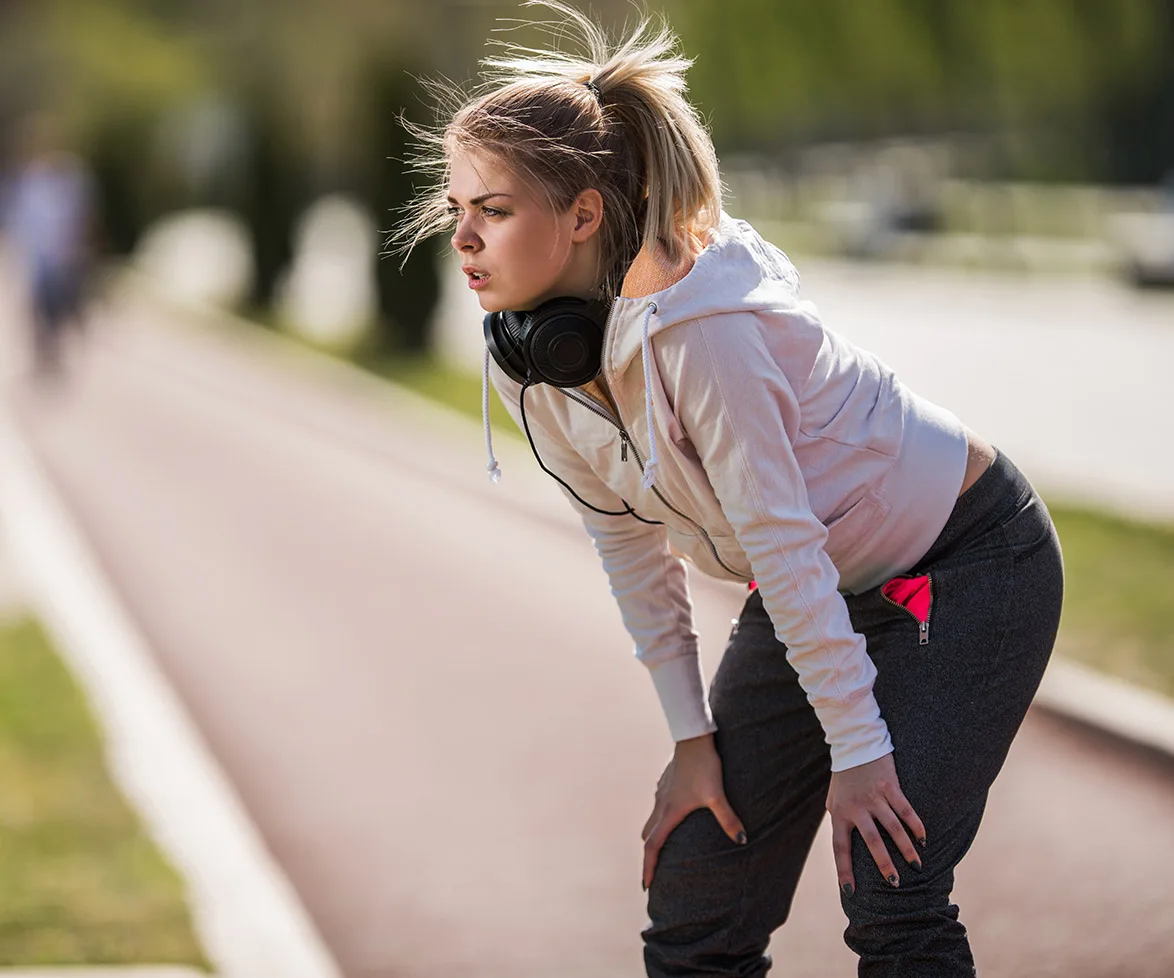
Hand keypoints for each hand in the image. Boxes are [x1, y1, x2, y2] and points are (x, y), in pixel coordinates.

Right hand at [641, 733, 746, 889]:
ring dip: (655, 833)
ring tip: (667, 844)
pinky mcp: (665, 781)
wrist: (694, 738)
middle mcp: (661, 804)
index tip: (646, 885)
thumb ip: (728, 819)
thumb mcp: (717, 795)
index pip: (653, 846)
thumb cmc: (704, 767)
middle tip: (655, 869)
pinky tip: (676, 812)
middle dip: (650, 853)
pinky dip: (662, 815)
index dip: (648, 867)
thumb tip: (742, 841)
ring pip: (652, 818)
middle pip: (648, 835)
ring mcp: (661, 791)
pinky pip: (659, 803)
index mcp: (669, 812)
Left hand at [827, 752, 925, 896]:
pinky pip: (905, 810)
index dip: (844, 870)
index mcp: (839, 813)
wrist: (854, 745)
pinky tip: (923, 839)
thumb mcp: (834, 800)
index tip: (850, 892)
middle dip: (884, 865)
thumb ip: (839, 820)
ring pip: (893, 828)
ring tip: (916, 866)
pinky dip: (916, 826)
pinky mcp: (890, 786)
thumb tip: (844, 846)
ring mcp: (874, 797)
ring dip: (906, 849)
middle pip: (872, 842)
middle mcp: (856, 807)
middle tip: (895, 884)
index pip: (840, 848)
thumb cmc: (843, 777)